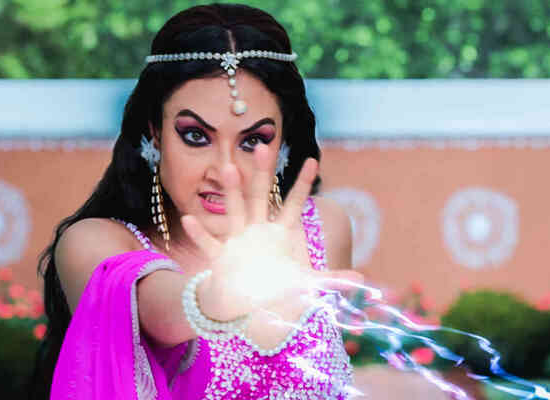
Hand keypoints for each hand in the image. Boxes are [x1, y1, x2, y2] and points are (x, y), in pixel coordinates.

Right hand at [181, 145, 362, 321]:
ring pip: (235, 211)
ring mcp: (238, 241)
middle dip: (262, 174)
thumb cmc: (274, 287)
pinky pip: (209, 243)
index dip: (303, 184)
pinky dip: (199, 233)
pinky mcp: (221, 257)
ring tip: (228, 168)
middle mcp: (257, 230)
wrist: (244, 304)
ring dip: (231, 192)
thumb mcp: (304, 283)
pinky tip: (189, 219)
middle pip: (261, 197)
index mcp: (279, 232)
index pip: (294, 203)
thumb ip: (329, 278)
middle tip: (264, 147)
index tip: (313, 160)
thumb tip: (360, 278)